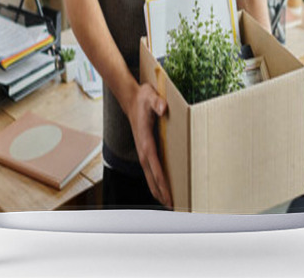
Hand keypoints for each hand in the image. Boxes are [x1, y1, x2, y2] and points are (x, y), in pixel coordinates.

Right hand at [128, 83, 171, 207]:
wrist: (131, 99)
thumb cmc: (142, 98)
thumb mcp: (150, 96)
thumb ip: (157, 102)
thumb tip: (163, 108)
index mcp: (145, 141)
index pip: (154, 166)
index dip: (162, 182)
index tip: (168, 195)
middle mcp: (143, 149)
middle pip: (151, 177)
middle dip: (161, 192)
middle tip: (172, 206)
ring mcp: (143, 150)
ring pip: (150, 175)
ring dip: (158, 189)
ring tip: (168, 202)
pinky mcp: (145, 149)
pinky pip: (150, 169)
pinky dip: (155, 180)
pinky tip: (161, 186)